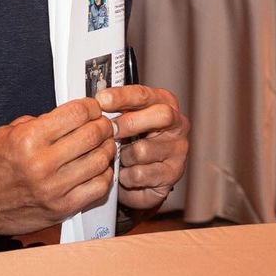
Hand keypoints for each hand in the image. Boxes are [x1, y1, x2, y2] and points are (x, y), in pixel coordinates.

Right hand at [0, 98, 116, 234]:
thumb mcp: (8, 132)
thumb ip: (43, 122)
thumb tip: (76, 114)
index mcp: (29, 139)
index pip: (78, 114)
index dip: (92, 107)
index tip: (93, 107)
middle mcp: (42, 164)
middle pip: (93, 135)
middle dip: (103, 125)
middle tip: (103, 124)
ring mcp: (53, 189)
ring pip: (101, 161)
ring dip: (107, 148)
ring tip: (102, 144)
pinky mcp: (61, 208)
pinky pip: (98, 187)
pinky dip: (104, 174)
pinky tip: (97, 168)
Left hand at [95, 85, 189, 211]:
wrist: (144, 180)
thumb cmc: (132, 143)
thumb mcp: (126, 120)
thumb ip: (117, 109)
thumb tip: (96, 102)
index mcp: (165, 103)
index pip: (146, 95)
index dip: (123, 96)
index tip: (102, 99)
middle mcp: (178, 124)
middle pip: (161, 116)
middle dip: (129, 123)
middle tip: (109, 130)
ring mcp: (178, 150)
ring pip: (143, 150)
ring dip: (123, 155)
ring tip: (119, 158)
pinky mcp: (172, 174)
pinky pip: (140, 174)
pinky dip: (125, 175)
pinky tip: (125, 172)